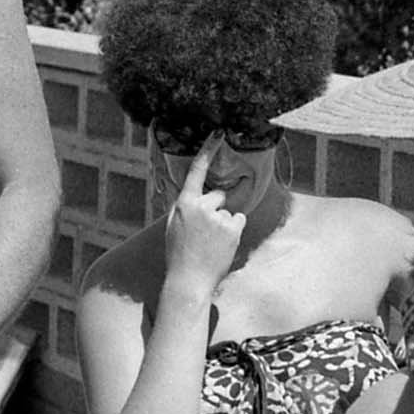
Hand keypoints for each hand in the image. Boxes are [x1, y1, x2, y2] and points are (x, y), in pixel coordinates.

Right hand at [163, 137, 245, 297]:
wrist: (188, 280)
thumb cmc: (180, 254)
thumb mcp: (175, 225)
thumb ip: (186, 207)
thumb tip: (193, 194)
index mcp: (184, 204)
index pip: (196, 171)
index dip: (208, 150)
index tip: (218, 133)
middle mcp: (201, 206)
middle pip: (218, 195)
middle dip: (217, 208)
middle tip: (205, 232)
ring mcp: (218, 217)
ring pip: (229, 211)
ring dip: (225, 224)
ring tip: (211, 243)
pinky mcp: (233, 228)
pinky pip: (239, 220)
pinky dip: (234, 231)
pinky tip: (222, 245)